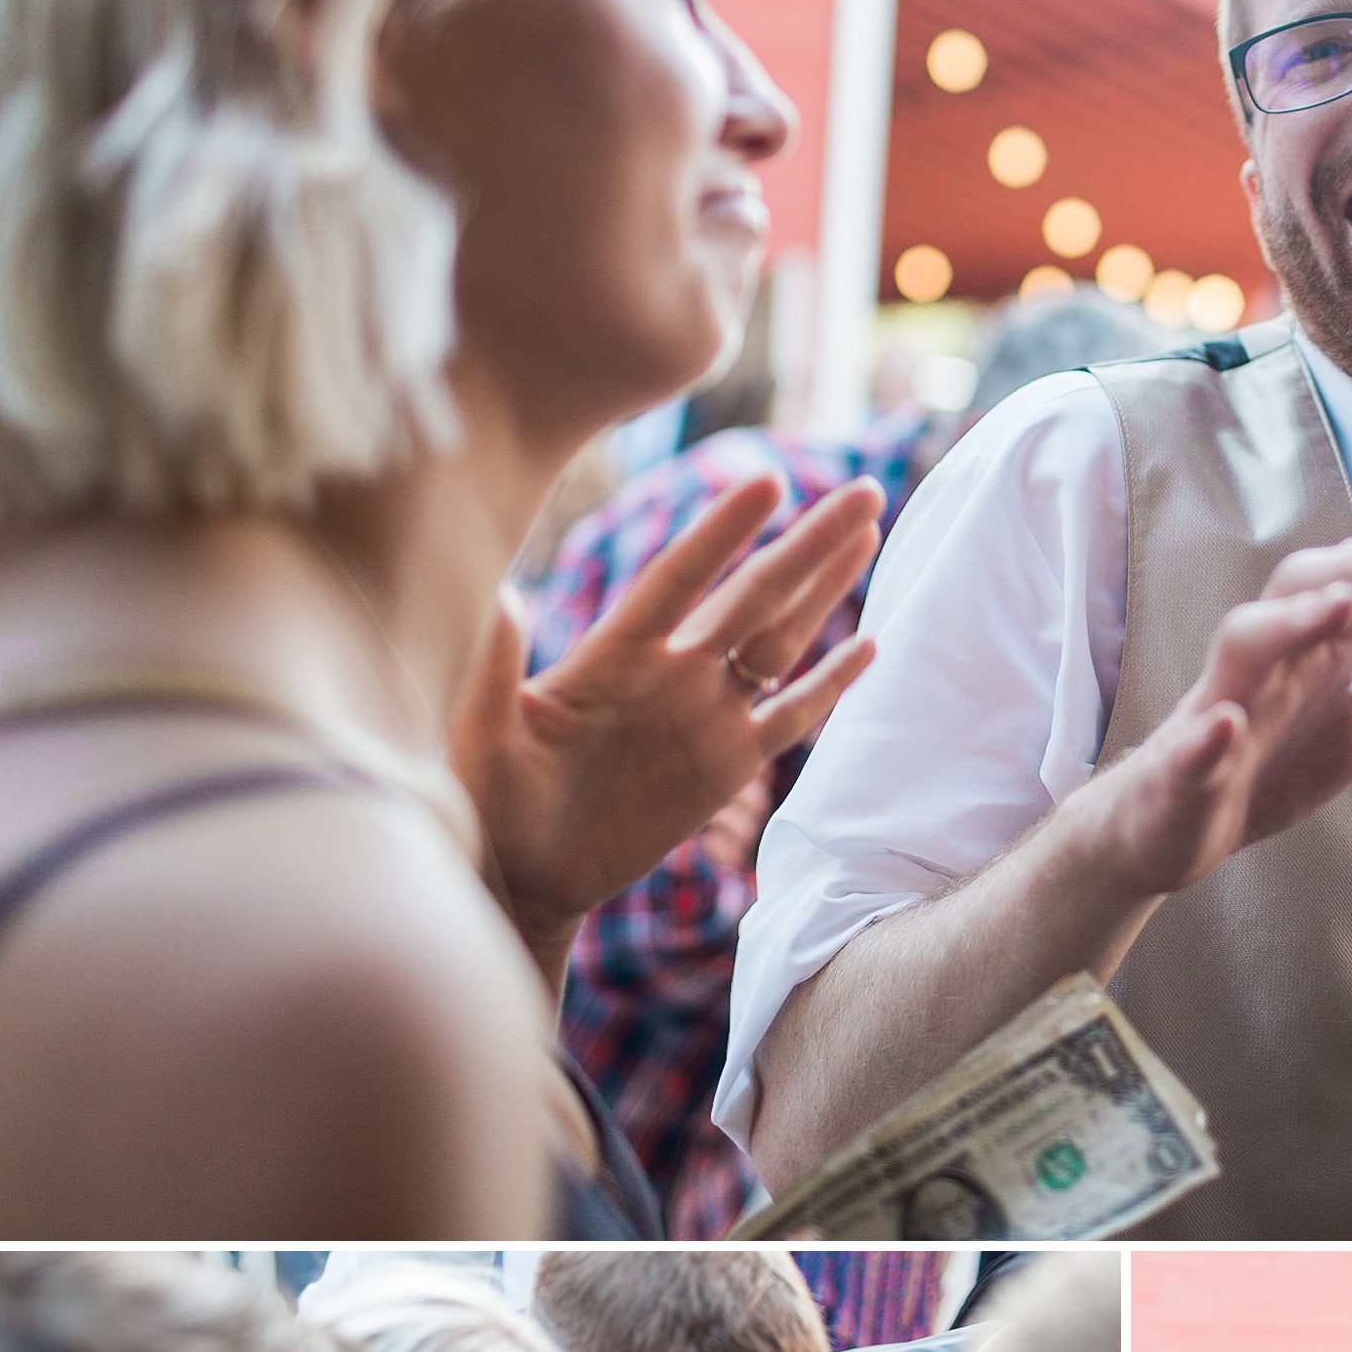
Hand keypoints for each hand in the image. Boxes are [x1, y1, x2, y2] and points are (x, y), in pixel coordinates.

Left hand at [453, 473, 884, 979]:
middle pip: (754, 595)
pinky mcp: (728, 764)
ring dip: (825, 590)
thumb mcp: (482, 734)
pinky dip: (830, 684)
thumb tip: (500, 596)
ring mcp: (706, 714)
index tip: (767, 481)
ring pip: (782, 640)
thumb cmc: (488, 798)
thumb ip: (494, 669)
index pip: (680, 580)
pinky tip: (870, 645)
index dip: (722, 534)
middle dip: (808, 544)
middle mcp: (672, 671)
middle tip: (863, 491)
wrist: (523, 871)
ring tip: (868, 533)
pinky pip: (791, 718)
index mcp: (615, 655)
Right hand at [1074, 538, 1351, 899]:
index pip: (1351, 582)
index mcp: (1310, 647)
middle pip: (1296, 591)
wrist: (1175, 826)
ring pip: (1244, 649)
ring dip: (1289, 623)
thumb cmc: (1273, 757)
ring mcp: (1219, 712)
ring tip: (1341, 608)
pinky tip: (1225, 728)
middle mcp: (1264, 664)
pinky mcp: (1183, 772)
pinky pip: (1188, 749)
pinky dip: (1205, 738)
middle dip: (1351, 570)